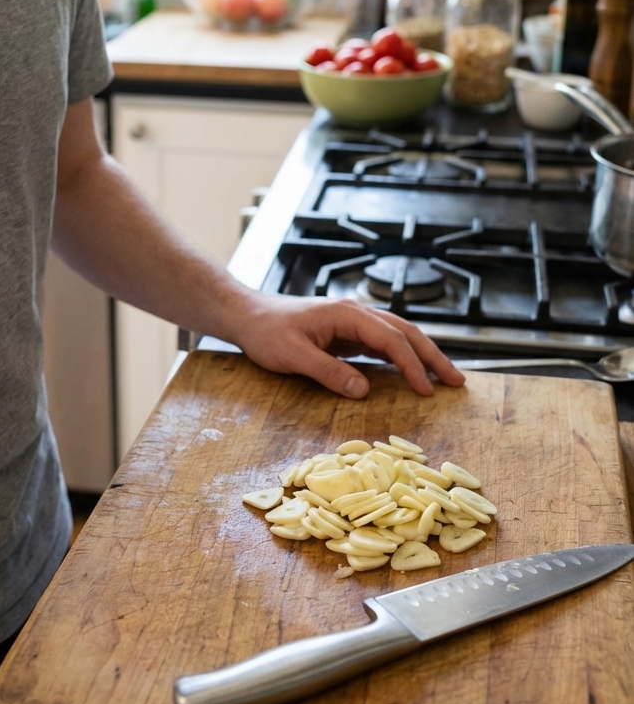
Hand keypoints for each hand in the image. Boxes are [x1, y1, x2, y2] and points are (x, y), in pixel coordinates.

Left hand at [232, 294, 464, 398]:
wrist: (248, 315)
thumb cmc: (267, 333)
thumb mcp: (293, 356)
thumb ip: (329, 372)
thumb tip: (363, 390)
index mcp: (347, 314)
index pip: (390, 338)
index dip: (411, 364)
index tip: (426, 389)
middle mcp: (355, 313)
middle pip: (404, 332)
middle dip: (432, 356)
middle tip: (456, 381)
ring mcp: (352, 322)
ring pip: (397, 335)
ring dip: (421, 355)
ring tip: (444, 377)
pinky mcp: (347, 332)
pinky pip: (382, 344)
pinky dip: (401, 357)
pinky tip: (412, 373)